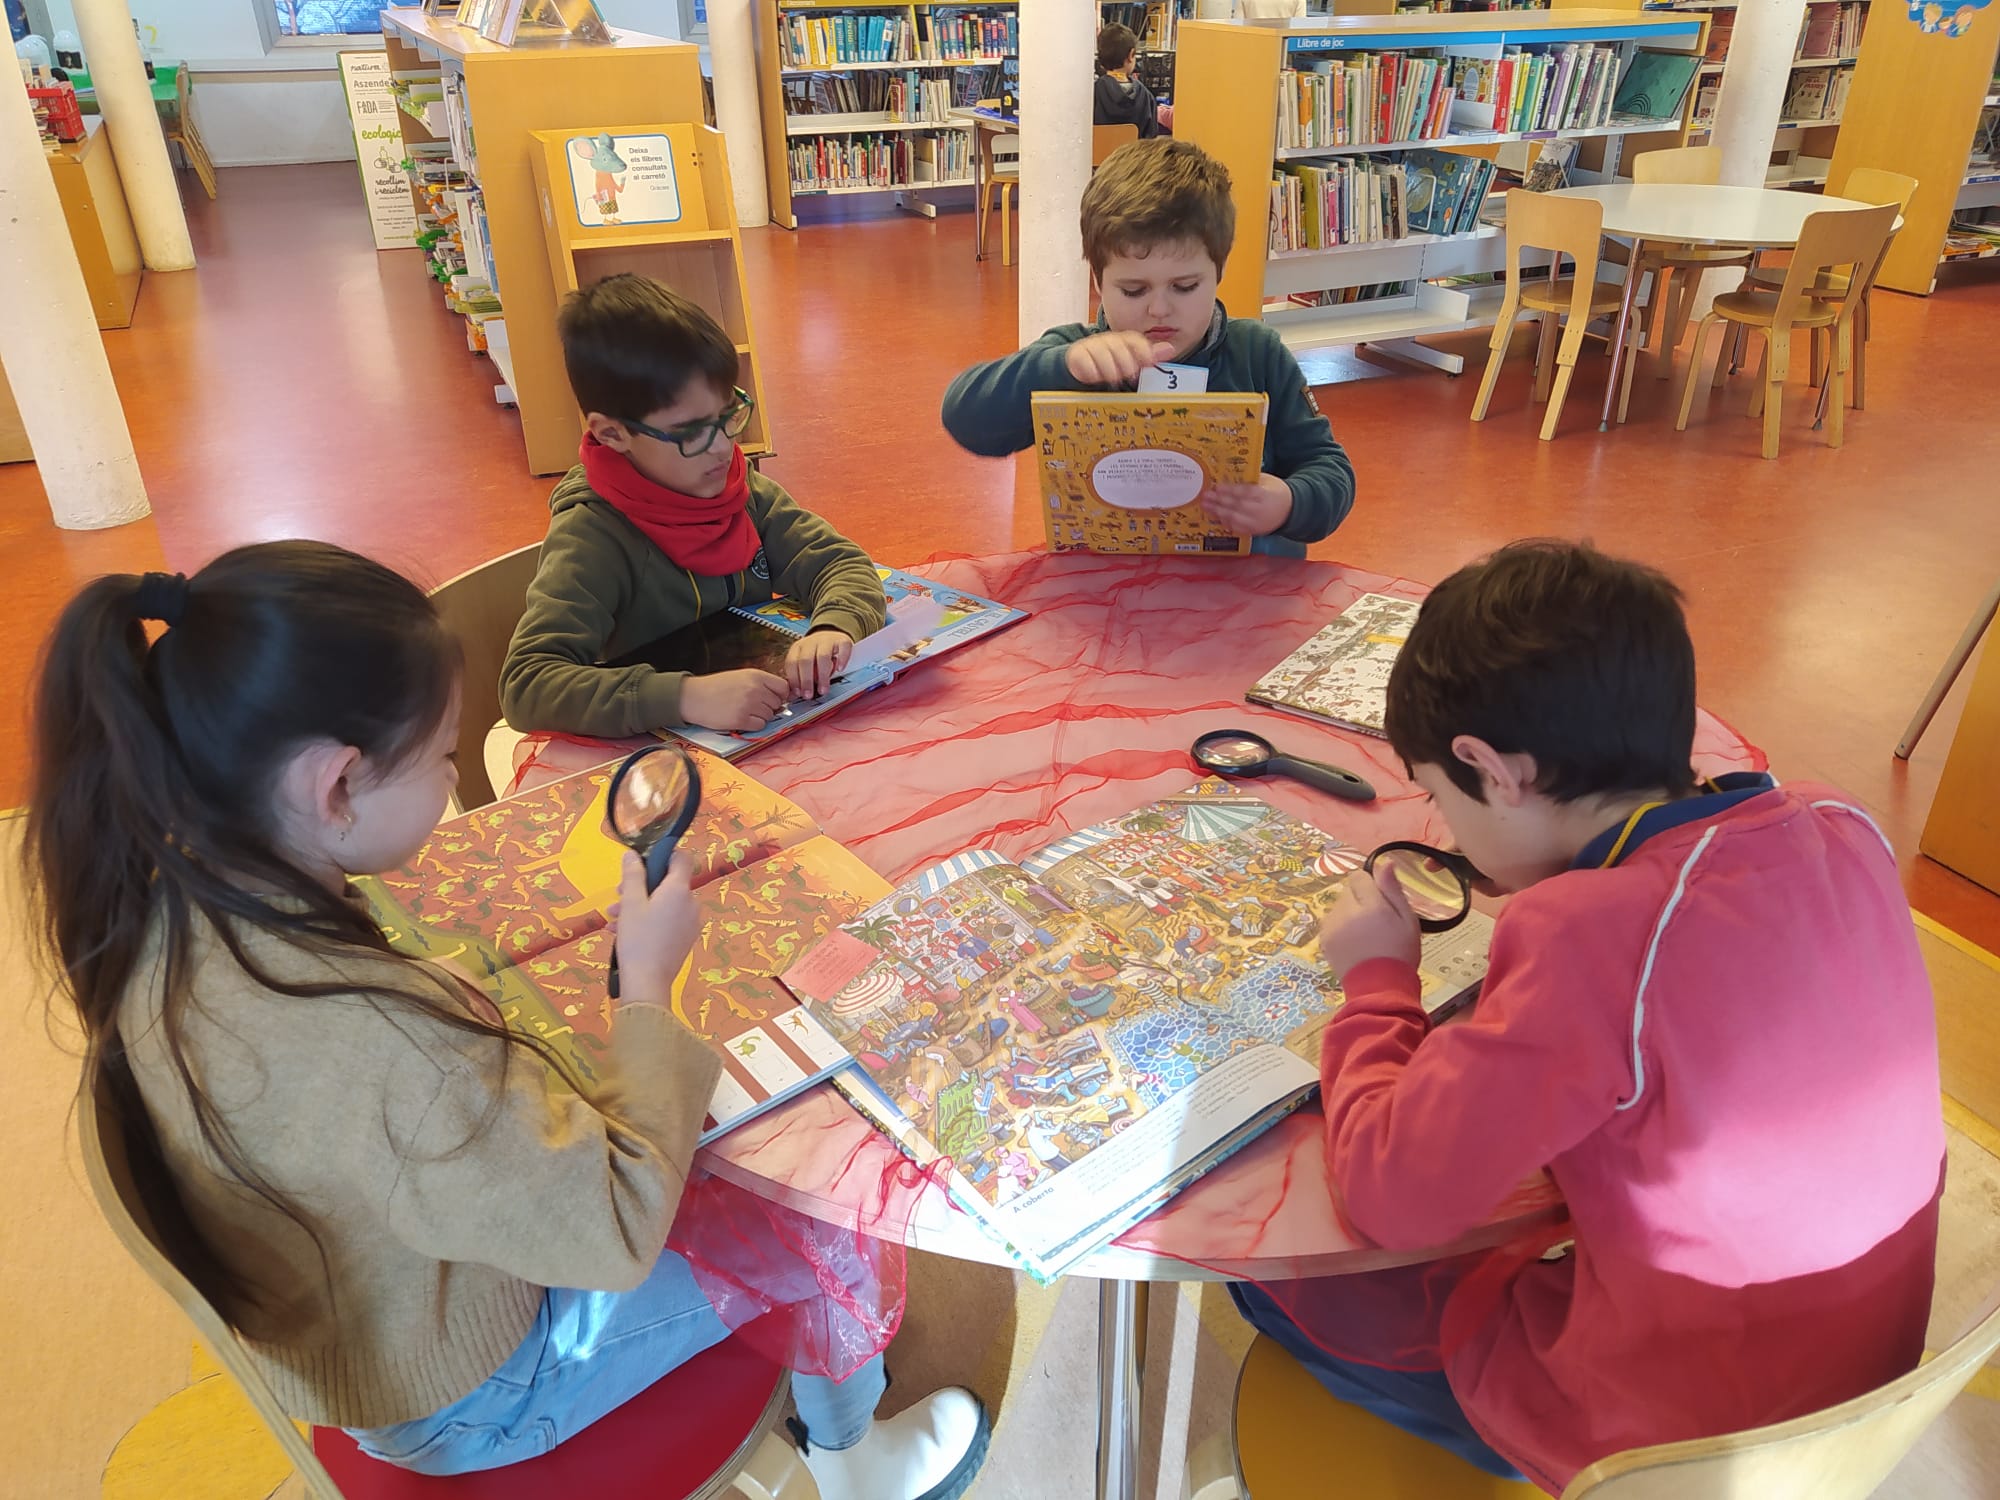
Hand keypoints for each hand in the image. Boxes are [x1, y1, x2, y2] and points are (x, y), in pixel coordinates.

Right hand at [612, 849, 700, 1008]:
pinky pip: (667, 920)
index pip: (681, 858)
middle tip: (618, 895)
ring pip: (664, 903)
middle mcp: (691, 903)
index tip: (642, 864)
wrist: (648, 982)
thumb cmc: (638, 939)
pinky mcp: (685, 938)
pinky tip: (622, 931)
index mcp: (680, 890)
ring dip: (639, 905)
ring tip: (614, 918)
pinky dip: (648, 920)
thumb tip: (632, 854)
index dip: (662, 856)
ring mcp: (690, 923)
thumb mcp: (630, 903)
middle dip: (641, 886)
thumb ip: (633, 875)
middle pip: (668, 883)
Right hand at [679, 669, 787, 732]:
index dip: (780, 695)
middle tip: (752, 706)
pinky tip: (741, 719)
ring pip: (769, 716)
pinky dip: (753, 725)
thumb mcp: (740, 676)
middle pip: (777, 703)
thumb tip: (780, 697)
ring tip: (744, 711)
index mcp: (756, 675)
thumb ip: (761, 683)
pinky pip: (760, 726)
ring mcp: (748, 705)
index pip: (783, 687)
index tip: (772, 699)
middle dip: (768, 707)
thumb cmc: (716, 687)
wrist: (694, 697)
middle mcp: (755, 689)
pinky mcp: (741, 720)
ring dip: (760, 717)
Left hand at [786, 629, 851, 699]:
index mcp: (797, 648)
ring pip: (822, 657)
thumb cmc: (816, 654)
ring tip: (823, 690)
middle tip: (809, 695)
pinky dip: (842, 660)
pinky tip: (840, 670)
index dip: (794, 679)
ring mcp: (826, 640)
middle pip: (805, 660)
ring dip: (822, 676)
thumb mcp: (804, 663)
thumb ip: (799, 675)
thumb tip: (797, 693)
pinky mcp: (842, 640)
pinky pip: (842, 649)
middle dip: (806, 680)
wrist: (831, 637)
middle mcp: (810, 642)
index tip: (799, 693)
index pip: (792, 663)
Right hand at [1065, 330, 1176, 386]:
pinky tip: (1096, 378)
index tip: (1148, 362)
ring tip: (1114, 379)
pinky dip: (1091, 370)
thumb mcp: (1132, 359)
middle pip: (1119, 347)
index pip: (1134, 340)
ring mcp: (1093, 346)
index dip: (1143, 350)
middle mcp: (1109, 340)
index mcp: (1124, 340)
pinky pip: (1085, 360)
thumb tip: (1170, 349)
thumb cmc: (1112, 361)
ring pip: (1102, 353)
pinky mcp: (1078, 355)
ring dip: (1110, 368)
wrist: (1082, 359)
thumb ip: (1149, 356)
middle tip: (1130, 375)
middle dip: (1126, 361)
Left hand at [1202, 473, 1295, 536]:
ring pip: (1234, 519)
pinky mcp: (1254, 531)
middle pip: (1237, 506)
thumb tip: (1230, 474)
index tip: (1217, 487)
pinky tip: (1215, 516)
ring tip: (1206, 506)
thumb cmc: (1276, 492)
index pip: (1246, 492)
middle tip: (1206, 496)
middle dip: (1219, 501)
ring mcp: (1257, 523)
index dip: (1230, 490)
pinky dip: (1225, 522)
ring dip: (1218, 512)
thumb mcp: (1267, 480)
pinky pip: (1237, 528)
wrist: (1289, 510)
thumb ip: (1251, 479)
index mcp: (1265, 495)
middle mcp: (1260, 511)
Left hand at [1319, 861, 1421, 978]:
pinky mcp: (1324, 939)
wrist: (1379, 988)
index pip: (1359, 876)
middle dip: (1361, 900)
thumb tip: (1385, 862)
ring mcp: (1331, 926)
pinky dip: (1341, 928)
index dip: (1372, 886)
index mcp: (1370, 905)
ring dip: (1350, 914)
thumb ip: (1393, 890)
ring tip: (1366, 936)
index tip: (1382, 903)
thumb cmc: (1400, 953)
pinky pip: (1331, 921)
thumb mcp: (1408, 920)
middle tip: (1377, 923)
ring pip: (1339, 906)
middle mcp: (1346, 912)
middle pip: (1348, 891)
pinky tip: (1354, 943)